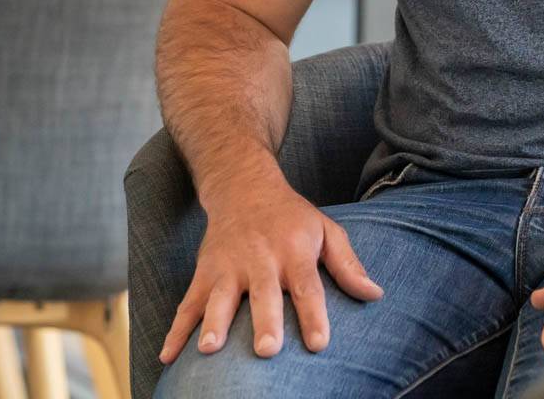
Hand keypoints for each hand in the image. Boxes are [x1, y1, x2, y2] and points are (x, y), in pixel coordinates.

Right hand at [160, 176, 381, 362]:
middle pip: (264, 294)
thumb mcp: (326, 230)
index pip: (307, 286)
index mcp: (294, 251)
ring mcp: (228, 267)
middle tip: (266, 351)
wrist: (243, 186)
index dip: (313, 315)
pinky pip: (188, 303)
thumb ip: (348, 264)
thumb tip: (375, 294)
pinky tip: (168, 357)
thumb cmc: (292, 217)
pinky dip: (176, 330)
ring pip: (220, 298)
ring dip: (215, 323)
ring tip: (209, 350)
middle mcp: (260, 259)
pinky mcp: (204, 273)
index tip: (319, 344)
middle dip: (264, 322)